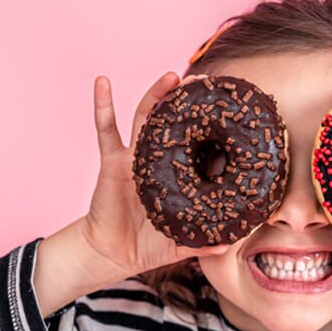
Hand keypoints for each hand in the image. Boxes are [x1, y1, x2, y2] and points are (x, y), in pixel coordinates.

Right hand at [79, 72, 233, 279]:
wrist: (112, 254)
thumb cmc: (146, 246)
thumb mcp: (179, 244)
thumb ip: (202, 242)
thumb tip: (228, 246)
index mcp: (176, 175)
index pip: (198, 145)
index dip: (211, 128)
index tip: (228, 108)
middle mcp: (157, 159)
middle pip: (174, 122)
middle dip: (187, 100)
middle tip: (204, 82)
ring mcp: (134, 156)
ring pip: (146, 117)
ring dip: (157, 94)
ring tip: (172, 76)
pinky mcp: (112, 161)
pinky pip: (106, 130)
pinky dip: (102, 104)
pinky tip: (102, 81)